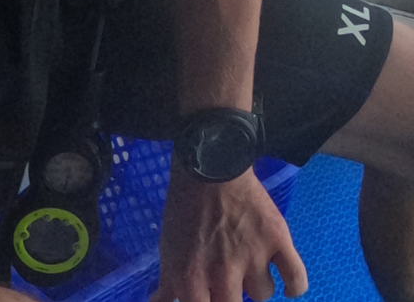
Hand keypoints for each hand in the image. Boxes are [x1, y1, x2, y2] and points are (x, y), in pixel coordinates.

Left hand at [150, 169, 305, 301]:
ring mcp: (254, 258)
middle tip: (229, 285)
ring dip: (257, 285)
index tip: (213, 297)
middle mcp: (223, 273)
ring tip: (250, 265)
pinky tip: (286, 283)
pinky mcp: (279, 242)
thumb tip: (158, 301)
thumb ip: (169, 280)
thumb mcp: (168, 245)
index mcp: (191, 277)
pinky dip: (295, 285)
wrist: (209, 167)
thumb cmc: (184, 209)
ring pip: (263, 294)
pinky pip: (297, 279)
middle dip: (231, 299)